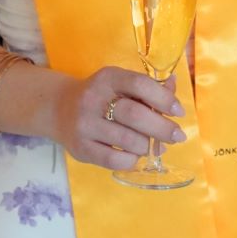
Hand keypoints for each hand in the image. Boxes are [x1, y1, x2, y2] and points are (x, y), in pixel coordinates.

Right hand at [52, 66, 185, 169]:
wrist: (58, 109)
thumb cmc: (100, 96)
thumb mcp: (119, 84)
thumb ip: (147, 87)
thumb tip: (174, 86)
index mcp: (108, 78)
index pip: (140, 84)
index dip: (163, 98)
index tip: (178, 111)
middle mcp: (94, 99)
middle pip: (135, 114)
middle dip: (162, 128)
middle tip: (177, 136)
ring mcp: (85, 125)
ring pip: (127, 139)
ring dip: (148, 145)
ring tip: (154, 145)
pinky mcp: (80, 148)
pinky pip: (113, 159)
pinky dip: (131, 159)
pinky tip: (136, 156)